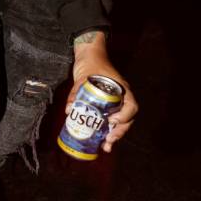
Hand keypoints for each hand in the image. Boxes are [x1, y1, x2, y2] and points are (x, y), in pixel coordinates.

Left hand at [68, 32, 137, 152]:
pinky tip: (99, 138)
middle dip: (119, 132)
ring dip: (114, 134)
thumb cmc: (90, 63)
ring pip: (120, 120)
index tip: (112, 123)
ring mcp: (116, 100)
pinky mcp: (107, 103)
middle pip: (127, 118)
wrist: (89, 54)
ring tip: (105, 146)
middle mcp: (121, 96)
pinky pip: (111, 117)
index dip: (124, 117)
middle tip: (107, 142)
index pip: (131, 106)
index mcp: (121, 89)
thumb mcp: (82, 77)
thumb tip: (69, 111)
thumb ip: (75, 93)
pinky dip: (107, 128)